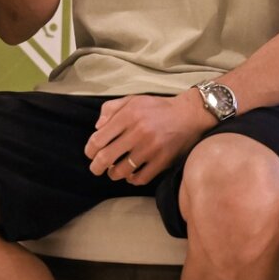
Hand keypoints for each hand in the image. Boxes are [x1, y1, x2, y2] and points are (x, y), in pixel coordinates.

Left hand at [83, 93, 213, 183]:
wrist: (189, 114)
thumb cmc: (157, 107)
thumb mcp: (132, 99)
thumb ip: (111, 109)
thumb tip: (97, 128)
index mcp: (128, 116)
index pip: (98, 139)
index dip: (90, 150)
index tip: (91, 154)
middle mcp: (138, 132)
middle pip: (106, 158)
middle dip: (96, 167)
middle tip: (96, 169)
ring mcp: (150, 148)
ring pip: (121, 171)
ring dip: (113, 174)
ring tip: (114, 172)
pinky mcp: (162, 160)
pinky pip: (141, 178)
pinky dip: (132, 180)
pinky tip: (131, 175)